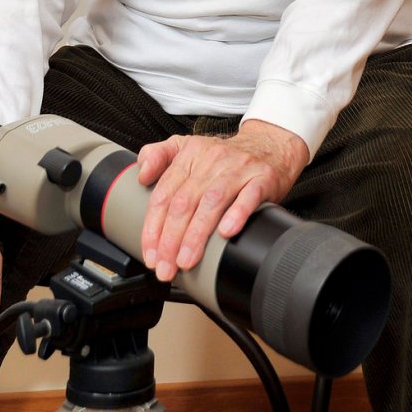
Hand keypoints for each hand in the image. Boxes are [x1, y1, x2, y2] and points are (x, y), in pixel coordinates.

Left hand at [137, 120, 308, 281]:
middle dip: (171, 239)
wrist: (270, 145)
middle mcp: (212, 160)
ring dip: (196, 234)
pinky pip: (249, 196)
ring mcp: (238, 169)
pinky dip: (236, 215)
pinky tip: (226, 233)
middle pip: (185, 201)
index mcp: (190, 154)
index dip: (154, 226)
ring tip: (186, 260)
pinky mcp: (262, 178)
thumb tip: (141, 174)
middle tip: (165, 266)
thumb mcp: (187, 146)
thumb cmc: (226, 156)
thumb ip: (158, 155)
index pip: (165, 193)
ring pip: (212, 201)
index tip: (150, 253)